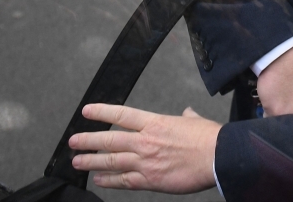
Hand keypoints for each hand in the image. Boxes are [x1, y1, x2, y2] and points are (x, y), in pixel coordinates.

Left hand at [70, 104, 219, 192]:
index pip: (122, 115)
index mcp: (155, 123)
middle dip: (88, 140)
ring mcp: (146, 161)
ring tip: (78, 162)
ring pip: (111, 161)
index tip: (87, 111)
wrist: (218, 157)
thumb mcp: (195, 121)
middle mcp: (146, 141)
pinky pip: (124, 181)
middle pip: (110, 139)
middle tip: (74, 142)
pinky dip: (109, 181)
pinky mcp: (150, 180)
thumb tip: (187, 112)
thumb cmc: (209, 138)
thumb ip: (187, 117)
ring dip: (92, 161)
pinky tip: (100, 180)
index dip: (102, 112)